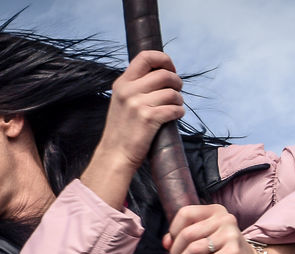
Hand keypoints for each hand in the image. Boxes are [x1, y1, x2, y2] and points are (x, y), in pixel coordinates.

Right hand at [81, 51, 183, 208]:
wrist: (115, 155)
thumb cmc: (122, 130)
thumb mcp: (121, 101)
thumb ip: (135, 87)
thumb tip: (160, 75)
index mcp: (122, 83)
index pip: (145, 57)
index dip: (163, 59)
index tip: (170, 69)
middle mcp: (129, 90)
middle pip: (163, 74)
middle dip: (176, 82)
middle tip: (178, 90)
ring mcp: (138, 104)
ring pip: (171, 92)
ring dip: (179, 99)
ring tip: (176, 105)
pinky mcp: (148, 119)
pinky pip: (173, 108)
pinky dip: (179, 111)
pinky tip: (176, 115)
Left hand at [164, 204, 263, 253]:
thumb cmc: (224, 253)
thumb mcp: (205, 239)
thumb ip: (184, 237)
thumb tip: (166, 242)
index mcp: (216, 211)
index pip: (185, 213)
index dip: (173, 231)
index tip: (175, 245)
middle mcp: (225, 219)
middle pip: (187, 234)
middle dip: (177, 252)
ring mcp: (231, 235)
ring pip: (194, 249)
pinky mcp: (233, 253)